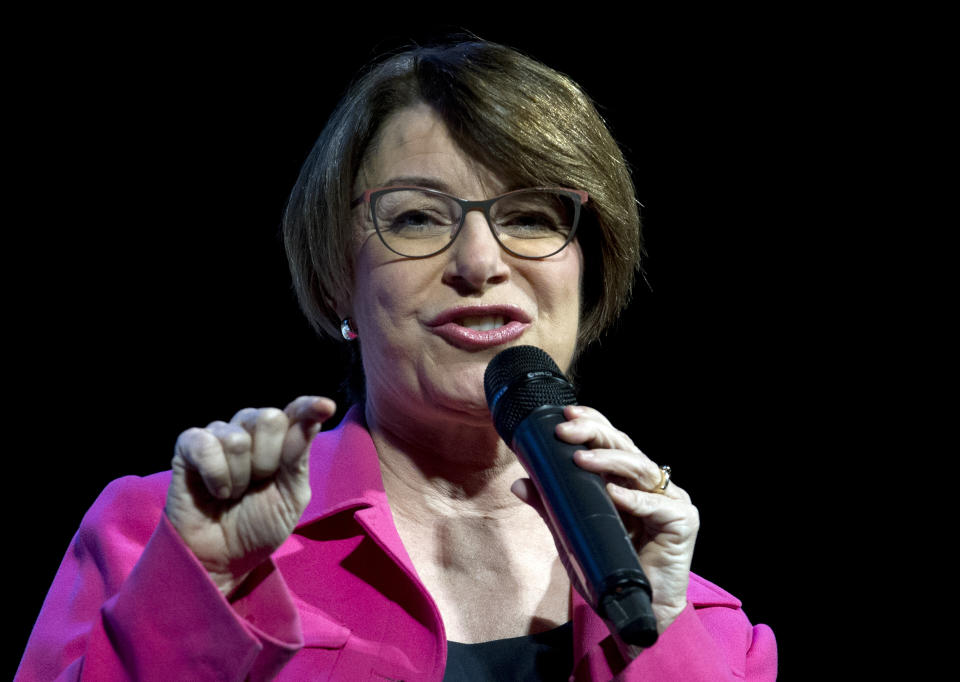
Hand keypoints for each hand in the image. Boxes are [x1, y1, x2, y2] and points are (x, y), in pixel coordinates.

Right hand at [165, 396, 335, 595]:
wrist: (222, 559)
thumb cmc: (259, 526)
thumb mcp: (291, 496)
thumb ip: (299, 457)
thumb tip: (313, 417)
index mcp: (280, 439)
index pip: (297, 412)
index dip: (309, 407)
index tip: (325, 407)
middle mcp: (250, 430)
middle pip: (269, 419)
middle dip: (268, 460)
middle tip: (258, 484)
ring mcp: (219, 435)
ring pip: (237, 437)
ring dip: (240, 476)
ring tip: (234, 494)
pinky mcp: (189, 446)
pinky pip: (206, 445)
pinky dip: (215, 475)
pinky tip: (216, 491)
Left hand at [511, 404, 697, 634]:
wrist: (635, 611)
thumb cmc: (607, 567)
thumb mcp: (572, 532)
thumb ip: (550, 506)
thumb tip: (519, 483)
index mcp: (627, 480)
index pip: (611, 441)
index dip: (593, 423)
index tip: (565, 415)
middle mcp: (650, 485)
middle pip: (625, 447)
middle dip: (594, 434)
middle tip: (566, 431)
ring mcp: (669, 501)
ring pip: (641, 468)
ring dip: (609, 461)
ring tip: (580, 460)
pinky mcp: (683, 522)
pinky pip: (659, 506)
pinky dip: (636, 500)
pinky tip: (614, 494)